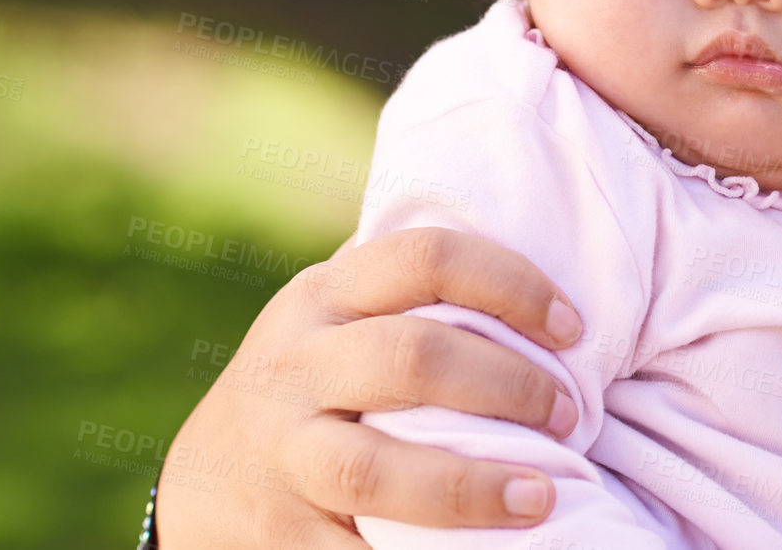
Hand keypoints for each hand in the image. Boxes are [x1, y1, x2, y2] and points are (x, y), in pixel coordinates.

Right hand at [157, 228, 585, 548]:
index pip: (427, 258)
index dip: (513, 285)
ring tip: (542, 496)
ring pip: (373, 469)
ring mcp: (280, 452)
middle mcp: (295, 364)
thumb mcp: (343, 313)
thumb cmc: (320, 376)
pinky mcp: (278, 533)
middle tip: (567, 414)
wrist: (207, 476)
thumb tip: (548, 265)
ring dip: (469, 486)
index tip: (573, 329)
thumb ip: (417, 289)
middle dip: (507, 385)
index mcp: (325, 295)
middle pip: (411, 358)